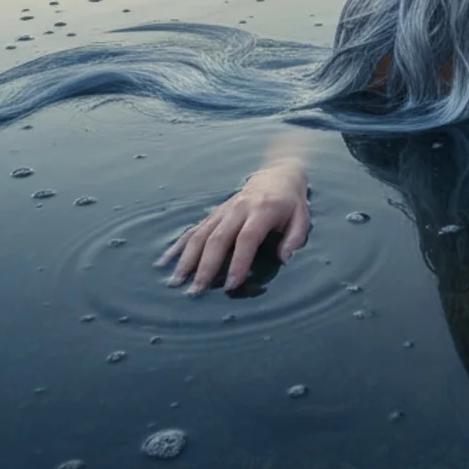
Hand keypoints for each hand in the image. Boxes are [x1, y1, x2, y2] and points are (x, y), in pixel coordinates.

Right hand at [156, 163, 310, 295]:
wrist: (276, 176)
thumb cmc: (290, 203)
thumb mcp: (302, 218)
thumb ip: (294, 238)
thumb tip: (284, 259)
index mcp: (261, 211)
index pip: (247, 239)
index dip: (238, 262)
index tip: (231, 285)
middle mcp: (238, 210)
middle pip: (218, 238)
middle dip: (205, 267)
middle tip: (196, 291)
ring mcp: (223, 211)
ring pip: (201, 234)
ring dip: (186, 259)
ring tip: (176, 282)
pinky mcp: (214, 214)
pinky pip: (193, 229)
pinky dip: (178, 245)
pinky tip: (165, 261)